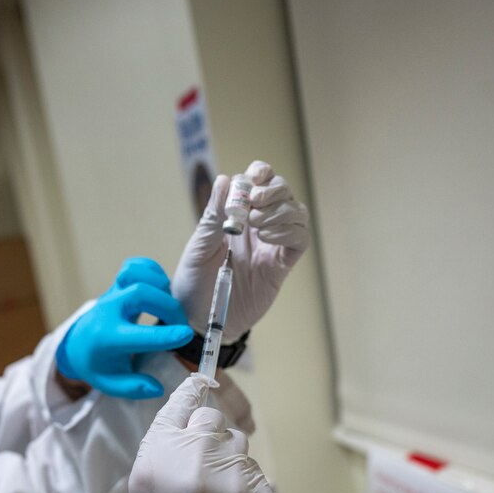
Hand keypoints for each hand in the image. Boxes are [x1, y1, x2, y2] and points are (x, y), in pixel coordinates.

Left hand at [56, 258, 193, 398]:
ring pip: (135, 273)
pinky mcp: (118, 283)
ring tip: (169, 305)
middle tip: (181, 325)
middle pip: (140, 294)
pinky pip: (134, 265)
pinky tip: (160, 288)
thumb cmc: (97, 363)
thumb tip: (157, 387)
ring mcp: (113, 293)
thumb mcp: (109, 383)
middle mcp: (109, 311)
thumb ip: (132, 388)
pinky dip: (151, 270)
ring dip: (160, 285)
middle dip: (168, 307)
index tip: (186, 336)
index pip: (138, 335)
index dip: (164, 335)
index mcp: (107, 338)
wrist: (78, 342)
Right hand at [127, 375, 275, 492]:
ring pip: (239, 447)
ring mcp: (235, 479)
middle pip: (214, 421)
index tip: (204, 381)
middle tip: (198, 474)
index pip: (184, 403)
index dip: (194, 392)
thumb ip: (165, 442)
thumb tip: (194, 401)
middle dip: (208, 439)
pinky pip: (257, 474)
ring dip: (229, 464)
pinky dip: (246, 488)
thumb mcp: (142, 487)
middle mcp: (198, 460)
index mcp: (160, 455)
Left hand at [172, 160, 309, 340]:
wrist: (199, 320)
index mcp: (235, 215)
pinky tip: (267, 239)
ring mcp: (272, 245)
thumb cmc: (193, 283)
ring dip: (279, 211)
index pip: (258, 180)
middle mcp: (257, 225)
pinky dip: (289, 232)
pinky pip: (300, 240)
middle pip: (282, 191)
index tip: (255, 177)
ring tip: (256, 226)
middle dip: (273, 190)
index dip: (261, 172)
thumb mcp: (198, 246)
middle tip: (254, 204)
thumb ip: (213, 215)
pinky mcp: (281, 266)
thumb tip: (225, 179)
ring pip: (296, 212)